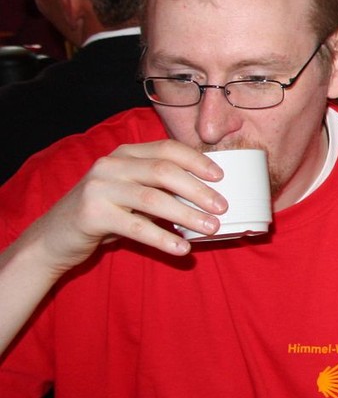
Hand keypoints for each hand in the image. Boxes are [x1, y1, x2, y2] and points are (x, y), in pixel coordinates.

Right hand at [21, 140, 224, 272]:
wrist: (53, 237)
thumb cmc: (103, 213)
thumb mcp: (129, 191)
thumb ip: (158, 186)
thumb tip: (206, 195)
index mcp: (124, 154)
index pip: (167, 149)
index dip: (197, 161)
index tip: (221, 177)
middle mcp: (111, 165)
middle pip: (164, 172)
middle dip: (198, 190)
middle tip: (223, 207)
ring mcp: (99, 188)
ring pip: (153, 199)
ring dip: (187, 214)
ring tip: (212, 228)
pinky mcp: (92, 214)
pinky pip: (136, 227)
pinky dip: (163, 238)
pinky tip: (183, 248)